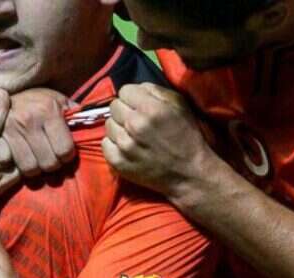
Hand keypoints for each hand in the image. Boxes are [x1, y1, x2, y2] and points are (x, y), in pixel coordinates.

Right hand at [0, 88, 76, 176]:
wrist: (5, 93)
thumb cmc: (38, 99)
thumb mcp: (59, 101)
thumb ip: (77, 115)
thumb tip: (100, 124)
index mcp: (48, 110)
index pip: (65, 150)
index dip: (68, 156)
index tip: (65, 152)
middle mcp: (29, 120)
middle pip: (49, 163)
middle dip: (54, 164)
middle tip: (52, 158)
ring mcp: (11, 131)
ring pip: (31, 168)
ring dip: (37, 169)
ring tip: (38, 160)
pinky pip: (12, 165)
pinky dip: (18, 166)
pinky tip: (23, 158)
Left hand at [104, 83, 216, 198]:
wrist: (189, 173)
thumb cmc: (187, 137)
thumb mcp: (180, 105)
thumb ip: (156, 91)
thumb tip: (137, 88)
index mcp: (151, 108)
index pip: (124, 90)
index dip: (133, 96)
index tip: (140, 105)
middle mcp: (134, 125)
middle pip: (114, 106)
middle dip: (125, 110)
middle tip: (136, 120)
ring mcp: (124, 145)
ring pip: (108, 124)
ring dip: (119, 127)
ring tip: (133, 135)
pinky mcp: (118, 162)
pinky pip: (104, 143)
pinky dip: (114, 144)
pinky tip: (128, 147)